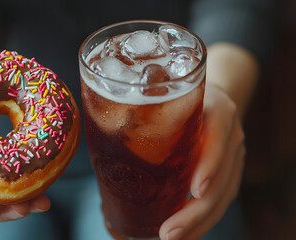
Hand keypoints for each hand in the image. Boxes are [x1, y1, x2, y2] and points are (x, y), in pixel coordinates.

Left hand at [159, 83, 245, 239]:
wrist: (213, 94)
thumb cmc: (180, 94)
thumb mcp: (168, 92)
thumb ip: (148, 107)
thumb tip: (100, 132)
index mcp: (216, 109)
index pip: (218, 136)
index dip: (210, 164)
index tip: (195, 190)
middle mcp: (231, 134)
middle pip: (222, 178)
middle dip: (195, 211)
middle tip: (168, 232)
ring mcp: (233, 154)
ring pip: (223, 195)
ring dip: (198, 223)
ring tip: (172, 238)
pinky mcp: (230, 170)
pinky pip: (221, 198)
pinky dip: (203, 219)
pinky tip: (186, 233)